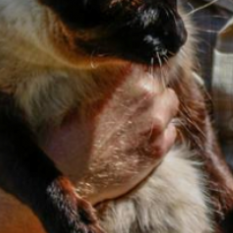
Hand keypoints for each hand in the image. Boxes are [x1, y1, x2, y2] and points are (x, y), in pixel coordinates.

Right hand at [43, 71, 178, 203]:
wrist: (64, 176)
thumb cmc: (62, 132)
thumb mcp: (78, 89)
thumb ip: (107, 73)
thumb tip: (120, 63)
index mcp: (126, 75)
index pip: (151, 56)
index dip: (143, 61)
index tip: (134, 68)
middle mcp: (147, 96)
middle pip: (160, 80)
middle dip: (148, 85)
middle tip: (126, 98)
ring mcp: (156, 125)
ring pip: (169, 103)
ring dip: (158, 106)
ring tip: (134, 117)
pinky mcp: (158, 151)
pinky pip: (171, 131)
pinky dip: (160, 130)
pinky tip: (139, 137)